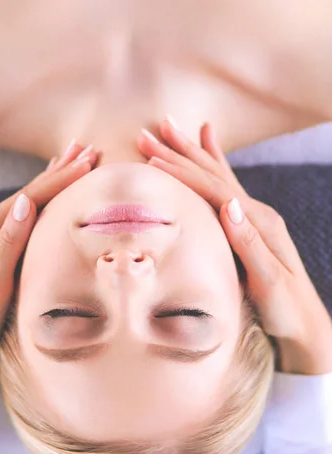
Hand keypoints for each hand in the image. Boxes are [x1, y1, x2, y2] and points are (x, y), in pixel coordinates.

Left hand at [0, 143, 97, 408]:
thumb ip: (9, 242)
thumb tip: (26, 202)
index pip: (28, 199)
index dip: (59, 180)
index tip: (86, 163)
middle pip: (27, 192)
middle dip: (59, 171)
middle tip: (87, 148)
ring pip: (26, 199)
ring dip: (52, 179)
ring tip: (73, 156)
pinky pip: (22, 214)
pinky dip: (41, 197)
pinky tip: (47, 186)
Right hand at [138, 119, 331, 373]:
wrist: (305, 325)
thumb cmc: (286, 309)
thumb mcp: (269, 281)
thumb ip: (249, 242)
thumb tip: (229, 205)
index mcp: (257, 222)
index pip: (214, 190)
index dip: (182, 174)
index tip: (152, 158)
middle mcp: (255, 212)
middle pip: (211, 174)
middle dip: (179, 152)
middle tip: (148, 132)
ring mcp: (252, 216)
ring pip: (215, 174)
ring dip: (190, 151)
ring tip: (170, 127)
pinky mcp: (247, 224)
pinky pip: (225, 186)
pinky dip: (213, 163)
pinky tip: (207, 145)